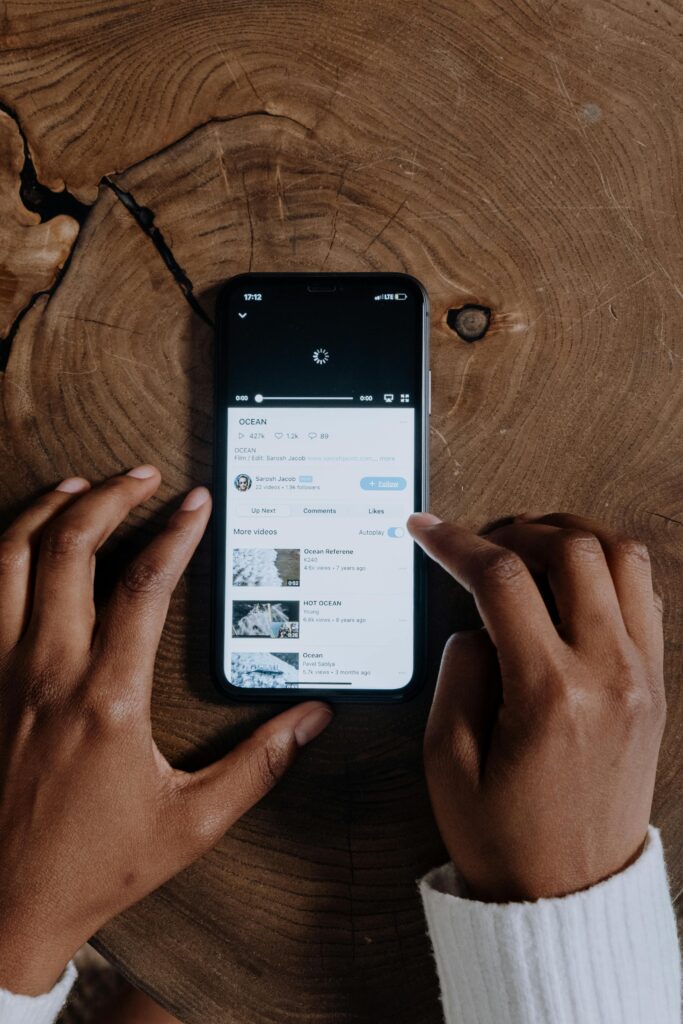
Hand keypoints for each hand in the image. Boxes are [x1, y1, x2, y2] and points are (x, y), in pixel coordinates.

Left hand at [0, 468, 331, 994]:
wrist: (3, 908)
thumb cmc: (95, 865)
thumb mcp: (194, 822)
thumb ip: (260, 764)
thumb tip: (313, 719)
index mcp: (107, 699)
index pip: (143, 586)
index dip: (174, 533)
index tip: (195, 502)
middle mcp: (47, 672)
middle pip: (69, 551)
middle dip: (110, 497)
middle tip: (143, 477)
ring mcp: (2, 675)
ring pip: (9, 561)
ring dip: (46, 512)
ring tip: (80, 486)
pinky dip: (0, 554)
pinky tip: (21, 542)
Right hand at [408, 511, 664, 902]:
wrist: (571, 900)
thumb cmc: (506, 841)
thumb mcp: (445, 764)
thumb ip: (457, 674)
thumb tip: (475, 625)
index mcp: (550, 694)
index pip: (502, 580)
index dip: (455, 543)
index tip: (426, 531)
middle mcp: (608, 674)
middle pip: (574, 550)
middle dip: (517, 529)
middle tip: (481, 543)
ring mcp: (642, 678)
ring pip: (625, 559)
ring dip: (573, 538)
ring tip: (530, 552)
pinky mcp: (654, 688)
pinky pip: (646, 597)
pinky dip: (608, 571)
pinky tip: (570, 588)